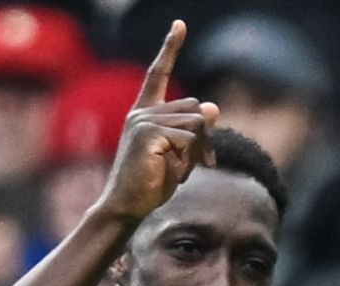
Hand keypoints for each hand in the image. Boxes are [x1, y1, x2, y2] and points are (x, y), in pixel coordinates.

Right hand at [92, 20, 219, 223]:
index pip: (158, 73)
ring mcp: (143, 120)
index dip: (170, 48)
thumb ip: (194, 131)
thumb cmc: (151, 184)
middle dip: (205, 138)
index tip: (179, 24)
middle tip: (201, 165)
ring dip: (198, 152)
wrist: (126, 207)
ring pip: (197, 125)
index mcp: (145, 112)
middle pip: (195, 108)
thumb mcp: (180, 155)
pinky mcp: (148, 133)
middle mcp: (142, 112)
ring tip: (178, 171)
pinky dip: (189, 161)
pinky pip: (189, 140)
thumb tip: (213, 106)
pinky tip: (171, 173)